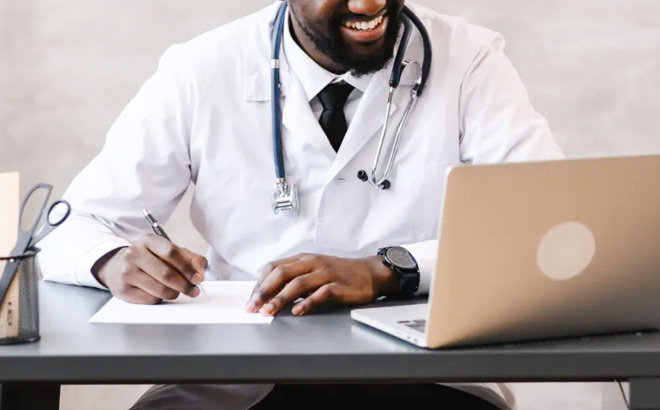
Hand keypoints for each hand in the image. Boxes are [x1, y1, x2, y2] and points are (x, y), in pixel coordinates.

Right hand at [96, 233, 207, 303]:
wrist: (116, 266)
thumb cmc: (149, 259)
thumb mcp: (168, 252)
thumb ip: (190, 258)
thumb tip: (200, 272)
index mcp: (148, 240)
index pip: (171, 252)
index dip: (188, 268)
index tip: (198, 278)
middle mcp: (134, 253)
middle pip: (166, 273)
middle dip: (184, 285)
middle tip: (193, 290)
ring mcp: (126, 271)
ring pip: (159, 289)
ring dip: (173, 294)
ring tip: (175, 292)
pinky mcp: (122, 289)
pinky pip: (149, 299)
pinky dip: (159, 299)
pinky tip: (158, 294)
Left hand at [245, 254, 398, 315]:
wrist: (370, 273)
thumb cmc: (339, 274)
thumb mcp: (314, 270)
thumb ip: (294, 278)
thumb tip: (269, 294)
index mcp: (303, 259)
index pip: (274, 267)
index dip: (259, 284)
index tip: (250, 300)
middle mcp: (312, 263)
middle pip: (282, 274)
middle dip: (264, 291)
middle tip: (253, 307)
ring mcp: (326, 273)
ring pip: (297, 284)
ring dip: (280, 299)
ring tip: (269, 312)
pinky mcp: (338, 285)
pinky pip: (320, 293)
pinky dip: (307, 303)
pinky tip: (297, 311)